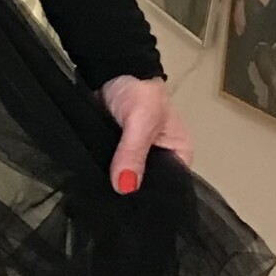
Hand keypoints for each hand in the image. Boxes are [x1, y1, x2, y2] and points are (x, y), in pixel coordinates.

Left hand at [96, 73, 193, 192]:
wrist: (112, 70)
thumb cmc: (139, 91)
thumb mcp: (141, 122)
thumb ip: (133, 153)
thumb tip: (124, 187)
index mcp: (179, 154)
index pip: (171, 187)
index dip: (152, 197)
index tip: (131, 205)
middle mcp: (162, 160)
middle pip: (148, 186)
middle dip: (131, 192)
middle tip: (112, 202)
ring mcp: (139, 158)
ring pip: (128, 180)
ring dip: (115, 185)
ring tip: (101, 195)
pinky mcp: (118, 154)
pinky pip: (113, 172)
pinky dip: (105, 176)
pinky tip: (96, 183)